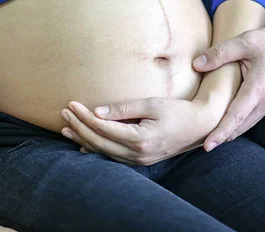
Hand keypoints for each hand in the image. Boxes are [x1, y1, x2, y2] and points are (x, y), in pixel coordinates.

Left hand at [60, 98, 220, 165]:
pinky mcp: (141, 160)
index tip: (71, 104)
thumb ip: (124, 108)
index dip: (84, 116)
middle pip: (99, 142)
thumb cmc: (178, 111)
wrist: (200, 127)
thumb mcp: (152, 104)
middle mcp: (138, 154)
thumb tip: (97, 112)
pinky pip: (113, 157)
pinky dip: (97, 149)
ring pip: (104, 152)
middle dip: (79, 127)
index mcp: (140, 139)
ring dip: (84, 140)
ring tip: (66, 129)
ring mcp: (139, 160)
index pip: (103, 128)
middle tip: (64, 114)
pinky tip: (84, 145)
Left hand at [192, 24, 264, 149]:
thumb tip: (196, 65)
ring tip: (210, 137)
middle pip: (240, 126)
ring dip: (230, 131)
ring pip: (246, 124)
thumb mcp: (247, 41)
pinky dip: (238, 124)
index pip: (236, 116)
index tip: (208, 146)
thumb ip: (221, 53)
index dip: (221, 132)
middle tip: (200, 144)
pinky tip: (227, 122)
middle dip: (221, 137)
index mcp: (259, 89)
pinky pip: (252, 118)